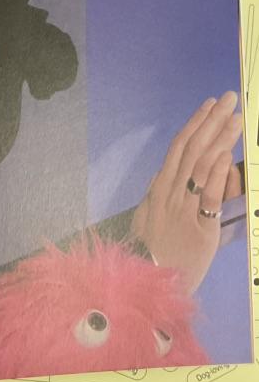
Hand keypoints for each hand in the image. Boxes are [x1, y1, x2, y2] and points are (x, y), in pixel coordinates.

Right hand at [131, 91, 242, 292]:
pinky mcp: (198, 228)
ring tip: (236, 119)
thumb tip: (159, 174)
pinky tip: (224, 157)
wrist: (146, 282)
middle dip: (211, 122)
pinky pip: (206, 198)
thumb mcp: (147, 217)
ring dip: (219, 140)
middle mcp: (170, 192)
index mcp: (160, 188)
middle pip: (192, 150)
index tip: (209, 104)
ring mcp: (183, 208)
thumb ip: (155, 195)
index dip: (195, 124)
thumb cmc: (150, 252)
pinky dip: (215, 176)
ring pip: (201, 167)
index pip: (179, 147)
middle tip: (229, 98)